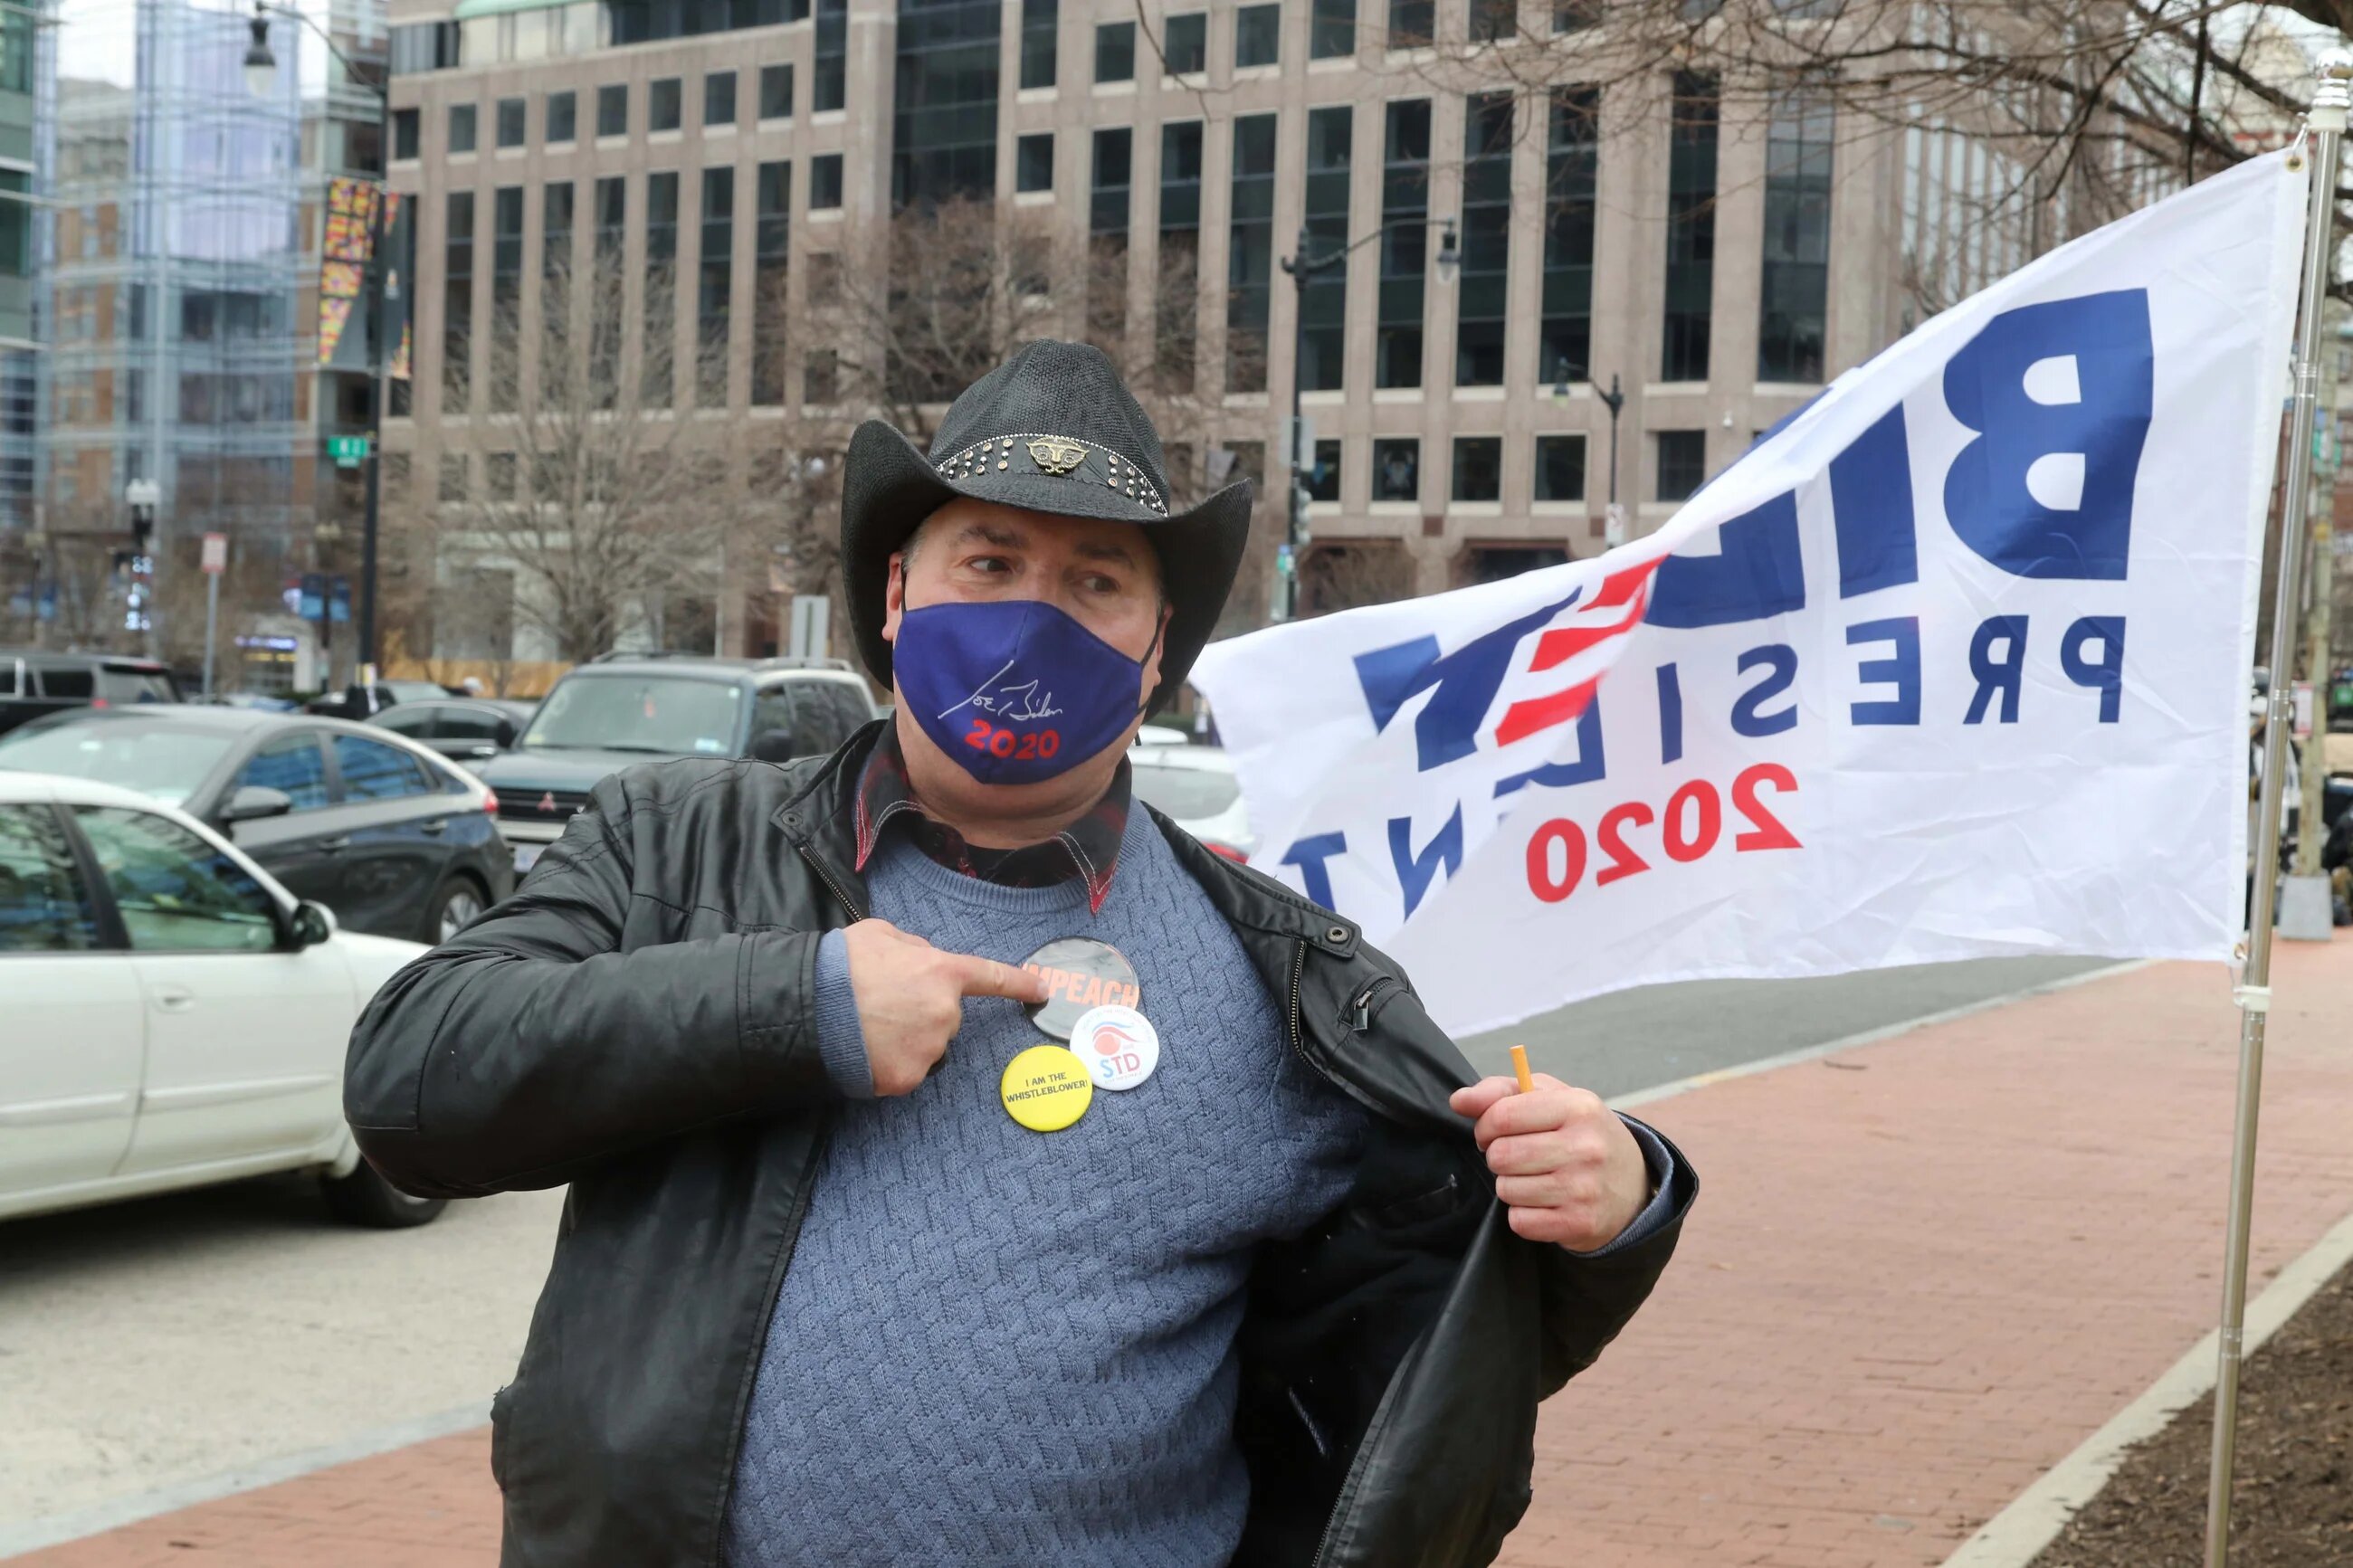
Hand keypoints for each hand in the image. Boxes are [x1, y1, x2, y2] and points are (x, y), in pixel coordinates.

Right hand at [841, 919, 1049, 1095]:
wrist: (807, 1009)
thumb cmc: (841, 966)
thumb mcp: (880, 934)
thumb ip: (912, 946)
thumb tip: (922, 957)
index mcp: (942, 973)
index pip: (991, 977)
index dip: (1018, 983)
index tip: (1041, 989)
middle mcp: (945, 1014)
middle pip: (944, 1017)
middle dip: (920, 1011)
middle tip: (881, 1004)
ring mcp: (928, 1050)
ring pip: (925, 1045)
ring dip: (904, 1039)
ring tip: (868, 1026)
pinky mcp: (906, 1079)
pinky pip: (904, 1070)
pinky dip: (888, 1063)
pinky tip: (865, 1049)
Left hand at [1449, 1073, 1648, 1250]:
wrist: (1632, 1185)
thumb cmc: (1581, 1134)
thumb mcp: (1552, 1099)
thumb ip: (1501, 1091)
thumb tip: (1458, 1101)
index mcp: (1578, 1107)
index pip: (1503, 1115)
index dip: (1485, 1125)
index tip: (1491, 1131)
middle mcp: (1585, 1148)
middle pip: (1500, 1155)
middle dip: (1497, 1157)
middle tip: (1515, 1157)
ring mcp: (1584, 1189)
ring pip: (1506, 1189)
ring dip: (1510, 1185)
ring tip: (1534, 1178)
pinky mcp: (1579, 1224)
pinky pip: (1519, 1221)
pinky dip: (1522, 1214)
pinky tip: (1543, 1202)